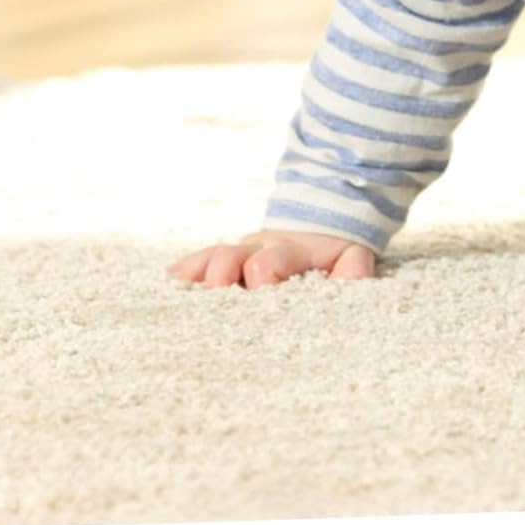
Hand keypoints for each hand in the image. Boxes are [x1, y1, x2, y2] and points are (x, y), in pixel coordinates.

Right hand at [168, 230, 375, 287]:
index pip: (268, 263)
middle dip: (217, 278)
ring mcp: (239, 252)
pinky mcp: (226, 258)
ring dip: (195, 275)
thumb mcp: (352, 259)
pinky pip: (201, 259)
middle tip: (209, 303)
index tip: (254, 296)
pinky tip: (170, 281)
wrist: (320, 221)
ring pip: (210, 256)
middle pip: (228, 257)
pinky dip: (185, 270)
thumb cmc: (335, 252)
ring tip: (178, 294)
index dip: (259, 278)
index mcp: (288, 252)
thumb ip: (354, 272)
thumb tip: (350, 279)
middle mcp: (257, 248)